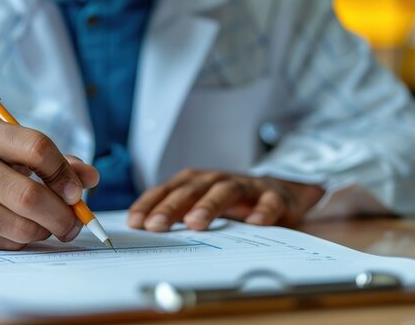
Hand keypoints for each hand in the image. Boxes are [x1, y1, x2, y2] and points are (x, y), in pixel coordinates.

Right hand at [0, 116, 98, 249]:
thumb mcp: (24, 152)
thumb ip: (61, 162)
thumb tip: (90, 178)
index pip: (37, 148)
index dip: (64, 174)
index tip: (77, 193)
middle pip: (27, 196)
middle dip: (61, 215)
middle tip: (74, 223)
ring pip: (17, 226)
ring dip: (44, 231)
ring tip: (49, 226)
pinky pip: (2, 242)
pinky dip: (22, 240)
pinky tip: (21, 229)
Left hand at [127, 169, 323, 231]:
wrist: (279, 194)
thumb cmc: (230, 204)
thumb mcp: (201, 207)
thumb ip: (177, 217)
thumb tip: (142, 233)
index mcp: (195, 183)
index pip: (167, 191)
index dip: (149, 204)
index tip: (135, 222)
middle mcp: (217, 180)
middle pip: (192, 190)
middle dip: (172, 206)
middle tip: (156, 225)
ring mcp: (246, 187)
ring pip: (226, 191)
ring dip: (209, 205)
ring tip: (195, 223)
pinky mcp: (274, 196)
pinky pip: (269, 202)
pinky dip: (262, 211)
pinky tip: (255, 224)